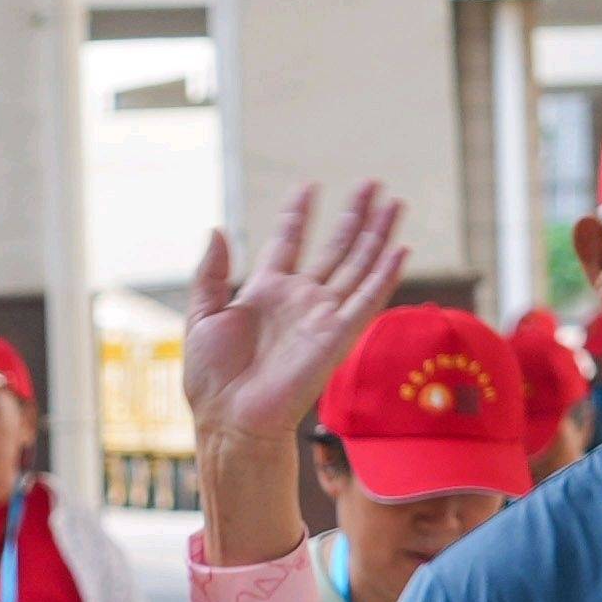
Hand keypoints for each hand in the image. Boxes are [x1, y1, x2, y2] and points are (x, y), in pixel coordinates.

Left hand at [181, 185, 414, 462]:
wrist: (229, 417)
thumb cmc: (211, 377)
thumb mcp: (201, 316)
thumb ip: (210, 273)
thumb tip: (216, 230)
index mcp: (265, 292)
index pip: (288, 242)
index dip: (299, 214)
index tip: (308, 187)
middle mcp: (299, 299)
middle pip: (335, 248)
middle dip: (354, 216)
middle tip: (371, 184)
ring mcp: (322, 316)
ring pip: (358, 265)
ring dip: (376, 234)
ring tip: (392, 202)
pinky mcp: (338, 335)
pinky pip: (368, 299)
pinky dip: (385, 274)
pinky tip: (400, 248)